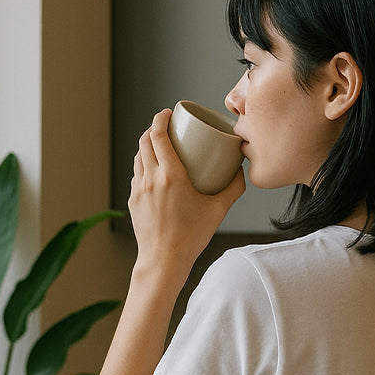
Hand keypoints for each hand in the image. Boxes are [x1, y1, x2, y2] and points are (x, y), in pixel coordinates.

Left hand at [128, 109, 244, 286]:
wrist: (163, 262)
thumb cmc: (191, 238)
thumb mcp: (218, 211)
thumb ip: (233, 189)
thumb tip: (241, 171)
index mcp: (170, 176)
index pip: (158, 134)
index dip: (160, 118)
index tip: (167, 113)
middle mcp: (150, 178)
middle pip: (144, 141)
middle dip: (153, 128)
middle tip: (166, 126)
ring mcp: (138, 189)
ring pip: (138, 157)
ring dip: (146, 146)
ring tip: (159, 146)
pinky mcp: (133, 201)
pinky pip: (136, 175)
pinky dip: (144, 166)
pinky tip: (154, 171)